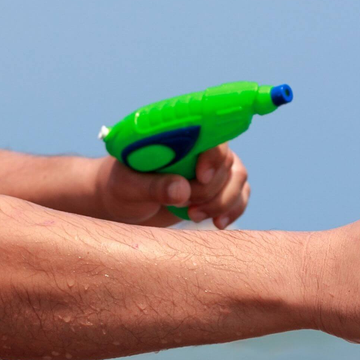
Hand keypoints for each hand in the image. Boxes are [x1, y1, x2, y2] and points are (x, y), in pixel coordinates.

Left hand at [94, 144, 249, 227]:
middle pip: (226, 162)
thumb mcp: (127, 187)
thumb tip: (182, 190)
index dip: (212, 155)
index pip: (209, 135)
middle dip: (210, 190)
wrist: (124, 204)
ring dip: (222, 202)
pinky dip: (233, 210)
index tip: (201, 178)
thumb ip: (153, 186)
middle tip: (185, 207)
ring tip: (193, 216)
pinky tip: (218, 223)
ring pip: (237, 179)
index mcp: (177, 136)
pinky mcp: (219, 187)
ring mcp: (212, 167)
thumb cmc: (119, 188)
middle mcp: (199, 147)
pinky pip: (240, 195)